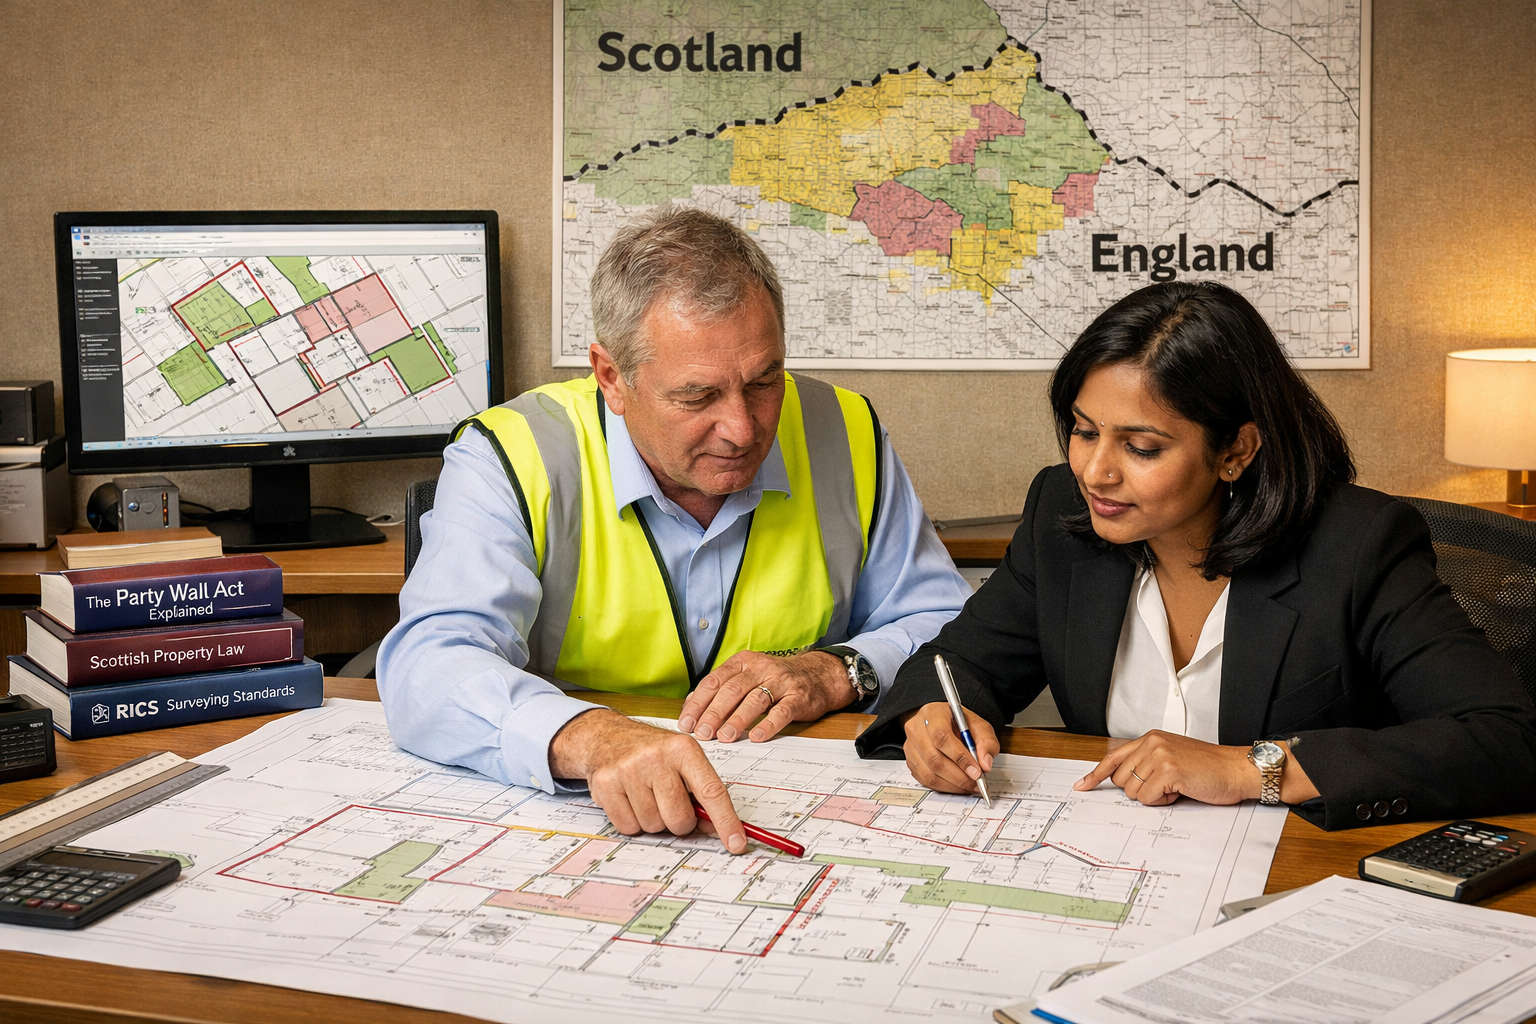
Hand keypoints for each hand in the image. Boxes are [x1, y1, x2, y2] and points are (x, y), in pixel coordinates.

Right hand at [549, 708, 746, 852]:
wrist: (607, 737)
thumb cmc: (652, 752)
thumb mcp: (682, 760)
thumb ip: (701, 791)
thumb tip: (715, 828)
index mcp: (683, 749)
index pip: (711, 791)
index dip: (725, 821)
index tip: (736, 843)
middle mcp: (656, 757)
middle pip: (680, 818)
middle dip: (679, 821)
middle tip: (669, 804)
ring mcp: (629, 770)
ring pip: (653, 826)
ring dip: (653, 820)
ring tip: (646, 796)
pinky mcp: (606, 785)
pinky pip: (628, 827)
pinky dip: (632, 822)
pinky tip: (629, 800)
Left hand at [677, 650, 853, 742]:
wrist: (819, 674)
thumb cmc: (776, 680)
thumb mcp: (748, 677)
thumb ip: (722, 689)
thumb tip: (691, 707)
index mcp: (743, 663)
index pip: (714, 681)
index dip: (699, 702)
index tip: (687, 722)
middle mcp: (761, 668)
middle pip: (732, 690)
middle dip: (714, 713)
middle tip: (703, 733)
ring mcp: (781, 681)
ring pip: (755, 699)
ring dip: (738, 719)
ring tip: (725, 736)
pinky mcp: (799, 696)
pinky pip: (782, 710)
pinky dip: (769, 724)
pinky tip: (757, 736)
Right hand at [901, 702, 998, 794]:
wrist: (941, 721)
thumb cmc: (958, 723)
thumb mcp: (978, 725)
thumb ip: (986, 742)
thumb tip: (985, 764)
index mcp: (933, 714)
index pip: (942, 737)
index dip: (960, 758)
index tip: (977, 771)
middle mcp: (916, 729)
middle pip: (934, 759)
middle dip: (958, 776)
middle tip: (976, 782)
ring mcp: (910, 746)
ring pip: (929, 773)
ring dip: (952, 784)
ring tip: (968, 785)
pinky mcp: (910, 761)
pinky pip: (925, 780)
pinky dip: (943, 787)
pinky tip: (956, 785)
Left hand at [1072, 731, 1259, 805]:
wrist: (1237, 770)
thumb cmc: (1209, 769)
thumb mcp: (1173, 758)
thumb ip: (1148, 763)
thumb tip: (1124, 781)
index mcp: (1151, 738)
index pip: (1113, 757)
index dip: (1095, 774)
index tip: (1082, 786)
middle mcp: (1151, 743)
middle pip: (1121, 780)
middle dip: (1140, 791)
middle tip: (1166, 786)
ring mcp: (1158, 756)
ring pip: (1133, 792)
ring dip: (1154, 797)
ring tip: (1177, 786)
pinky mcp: (1168, 771)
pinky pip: (1148, 798)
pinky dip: (1163, 802)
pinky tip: (1181, 791)